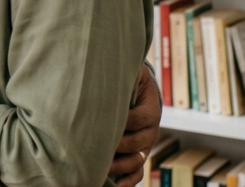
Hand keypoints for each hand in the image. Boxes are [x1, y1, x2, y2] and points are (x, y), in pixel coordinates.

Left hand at [109, 64, 161, 185]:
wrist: (138, 88)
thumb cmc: (127, 79)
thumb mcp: (129, 72)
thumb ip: (121, 74)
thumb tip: (101, 69)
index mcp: (151, 109)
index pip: (138, 119)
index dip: (121, 121)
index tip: (99, 121)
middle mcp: (151, 130)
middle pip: (136, 143)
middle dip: (115, 145)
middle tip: (92, 145)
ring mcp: (146, 145)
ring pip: (136, 160)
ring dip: (119, 166)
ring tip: (100, 168)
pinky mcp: (139, 154)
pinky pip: (138, 172)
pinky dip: (128, 180)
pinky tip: (117, 185)